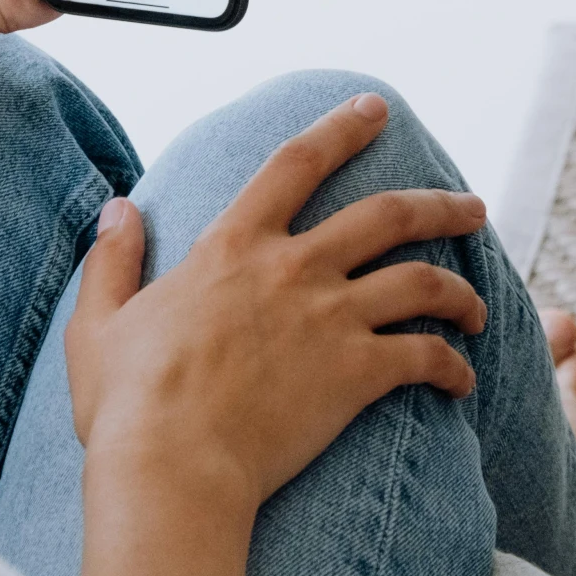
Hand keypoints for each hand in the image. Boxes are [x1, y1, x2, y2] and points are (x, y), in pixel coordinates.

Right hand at [64, 93, 489, 518]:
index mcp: (233, 246)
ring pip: (422, 282)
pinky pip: (427, 357)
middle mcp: (293, 268)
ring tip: (476, 306)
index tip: (374, 109)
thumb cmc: (128, 402)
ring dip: (460, 290)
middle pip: (388, 214)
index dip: (340, 129)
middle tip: (472, 206)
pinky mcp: (358, 375)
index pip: (296, 163)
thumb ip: (113, 260)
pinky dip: (454, 365)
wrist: (172, 466)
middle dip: (441, 205)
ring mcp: (331, 319)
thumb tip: (116, 208)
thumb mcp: (99, 321)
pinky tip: (463, 379)